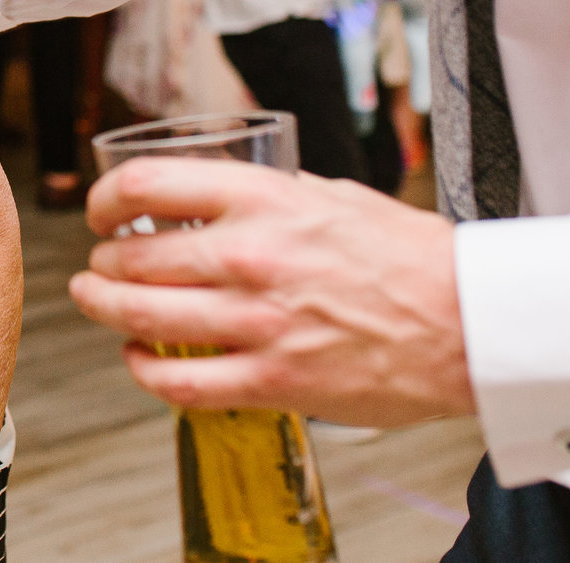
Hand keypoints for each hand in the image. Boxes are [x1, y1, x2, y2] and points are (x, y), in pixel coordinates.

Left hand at [69, 159, 474, 427]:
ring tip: (98, 300)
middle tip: (102, 262)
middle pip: (130, 255)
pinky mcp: (274, 381)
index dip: (105, 198)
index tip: (102, 209)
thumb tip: (220, 193)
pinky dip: (145, 371)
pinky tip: (139, 359)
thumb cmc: (412, 257)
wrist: (471, 321)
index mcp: (263, 199)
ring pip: (140, 316)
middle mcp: (250, 257)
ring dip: (104, 307)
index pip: (145, 185)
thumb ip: (270, 194)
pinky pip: (180, 383)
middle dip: (103, 260)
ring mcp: (258, 322)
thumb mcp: (332, 194)